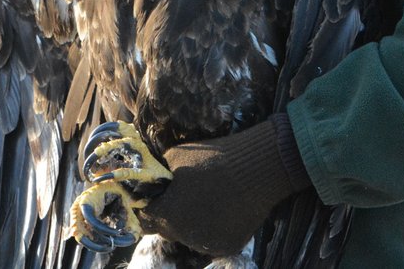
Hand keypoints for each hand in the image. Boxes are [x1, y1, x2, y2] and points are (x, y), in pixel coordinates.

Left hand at [136, 115, 310, 256]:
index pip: (144, 219)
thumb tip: (150, 180)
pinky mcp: (227, 247)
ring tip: (207, 199)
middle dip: (170, 215)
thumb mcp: (175, 157)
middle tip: (183, 196)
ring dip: (192, 223)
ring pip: (189, 236)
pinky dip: (213, 228)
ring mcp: (207, 244)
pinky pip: (211, 239)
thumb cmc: (214, 158)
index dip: (148, 207)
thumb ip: (159, 176)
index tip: (156, 198)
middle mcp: (185, 236)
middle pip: (167, 230)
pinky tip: (223, 209)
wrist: (259, 168)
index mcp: (168, 214)